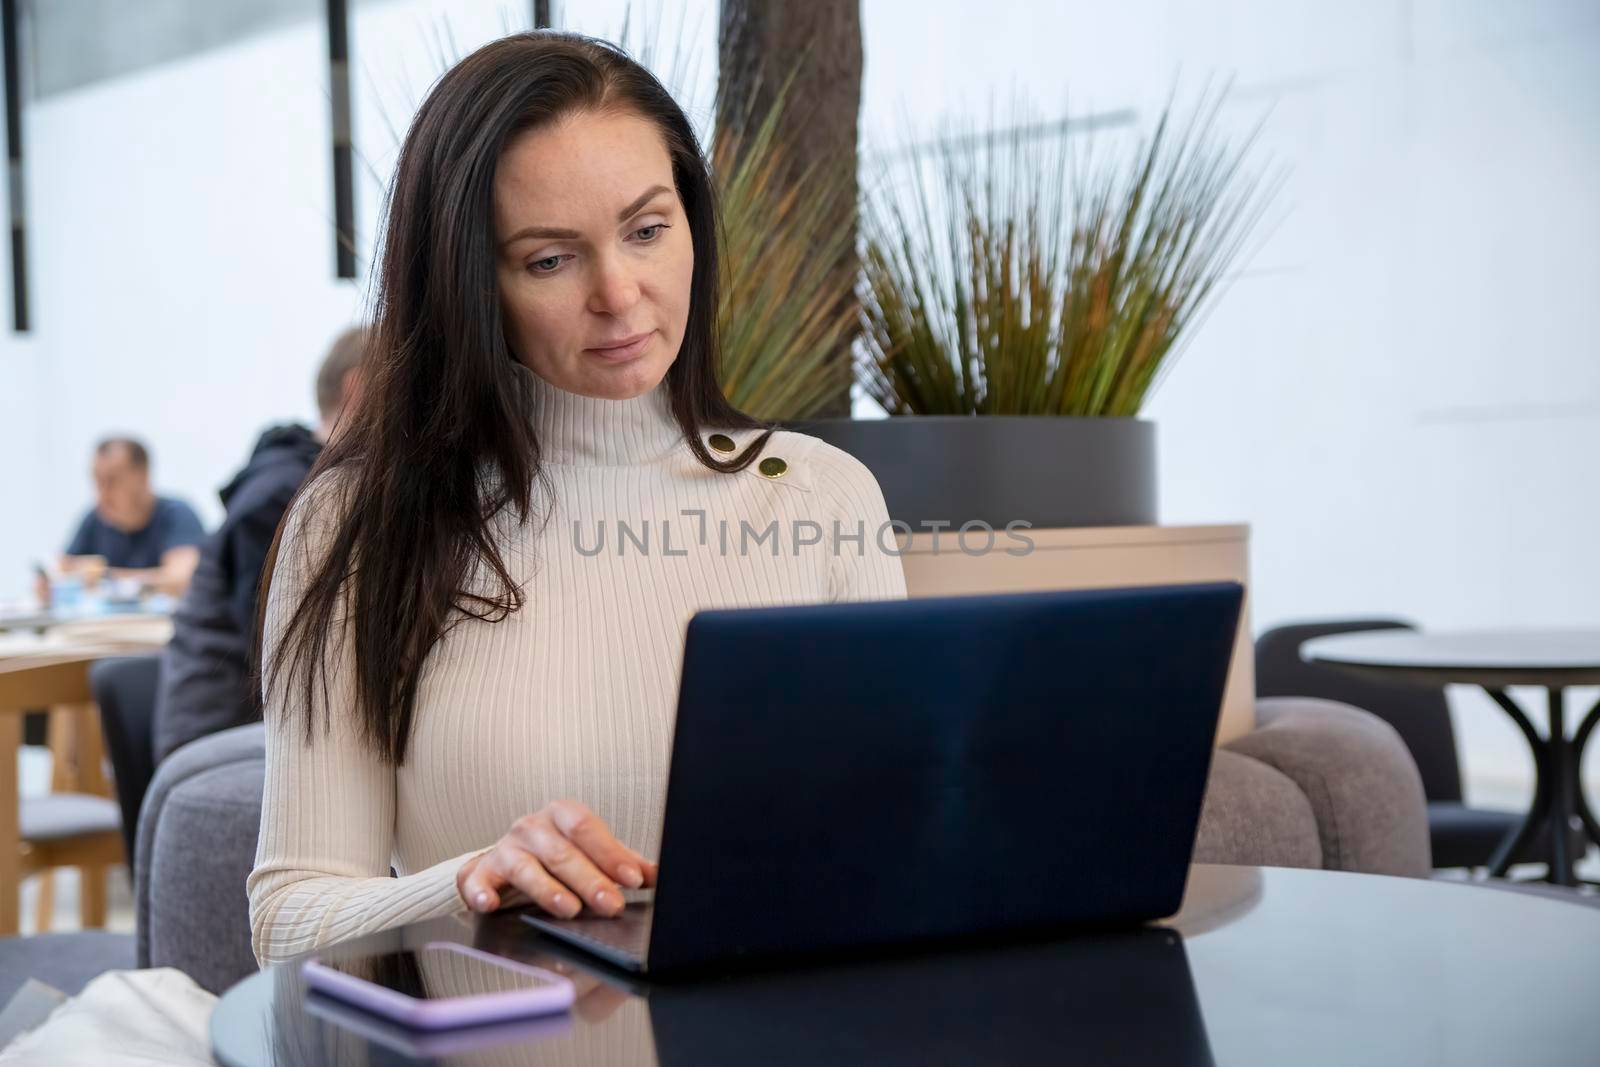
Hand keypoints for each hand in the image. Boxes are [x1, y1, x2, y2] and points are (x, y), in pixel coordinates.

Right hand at [456, 801, 657, 919]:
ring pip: (527, 868)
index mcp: (561, 815)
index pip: (587, 830)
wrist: (506, 862)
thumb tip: (657, 874)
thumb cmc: (556, 854)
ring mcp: (504, 848)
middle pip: (562, 853)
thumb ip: (622, 862)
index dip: (610, 854)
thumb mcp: (591, 853)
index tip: (633, 879)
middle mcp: (531, 827)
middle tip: (611, 904)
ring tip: (570, 910)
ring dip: (548, 891)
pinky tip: (490, 904)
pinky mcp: (479, 872)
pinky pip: (476, 881)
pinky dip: (481, 892)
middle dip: (589, 880)